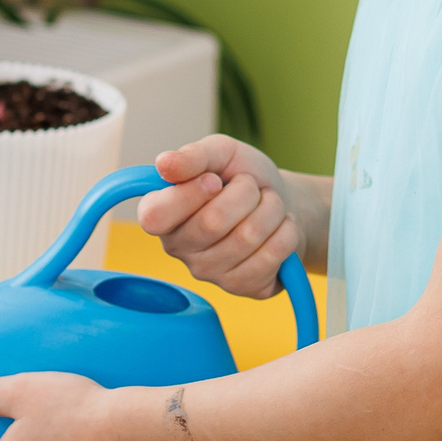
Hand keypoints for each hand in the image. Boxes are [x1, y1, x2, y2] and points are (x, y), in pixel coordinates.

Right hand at [137, 135, 299, 298]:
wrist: (282, 201)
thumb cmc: (243, 176)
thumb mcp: (220, 153)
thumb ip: (193, 156)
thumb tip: (164, 163)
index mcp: (159, 212)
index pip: (155, 216)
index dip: (191, 193)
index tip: (214, 179)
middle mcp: (177, 247)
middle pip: (213, 222)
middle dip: (246, 192)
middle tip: (251, 187)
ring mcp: (207, 272)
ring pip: (247, 237)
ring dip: (271, 209)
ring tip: (269, 204)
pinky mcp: (240, 287)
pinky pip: (270, 256)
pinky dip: (286, 231)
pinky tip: (280, 226)